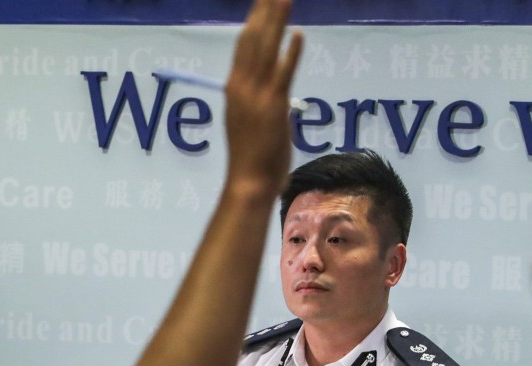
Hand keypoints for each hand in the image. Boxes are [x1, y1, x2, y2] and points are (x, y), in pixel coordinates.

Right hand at [224, 0, 302, 198]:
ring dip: (275, 22)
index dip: (254, 21)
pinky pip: (283, 73)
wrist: (248, 182)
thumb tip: (277, 94)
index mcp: (234, 88)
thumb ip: (260, 102)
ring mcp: (257, 95)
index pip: (244, 46)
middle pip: (252, 39)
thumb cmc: (252, 158)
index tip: (262, 2)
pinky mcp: (274, 106)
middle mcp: (241, 86)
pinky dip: (290, 53)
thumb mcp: (251, 122)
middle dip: (263, 12)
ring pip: (265, 50)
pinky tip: (297, 33)